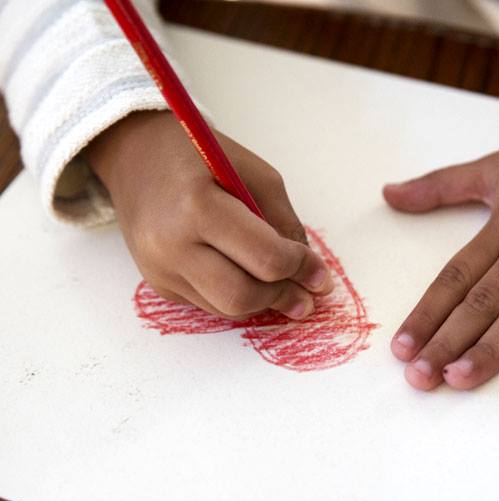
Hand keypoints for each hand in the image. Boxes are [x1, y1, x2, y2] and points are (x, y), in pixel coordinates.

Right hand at [85, 111, 332, 319]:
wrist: (137, 156)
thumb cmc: (202, 159)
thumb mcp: (255, 174)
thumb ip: (284, 222)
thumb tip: (309, 270)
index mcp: (198, 207)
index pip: (265, 259)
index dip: (302, 270)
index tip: (322, 276)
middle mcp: (171, 245)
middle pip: (243, 296)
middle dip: (283, 297)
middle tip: (307, 296)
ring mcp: (159, 269)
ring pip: (227, 309)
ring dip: (262, 301)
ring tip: (283, 286)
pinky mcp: (157, 284)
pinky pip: (209, 304)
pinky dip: (236, 296)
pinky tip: (246, 276)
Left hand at [385, 39, 498, 389]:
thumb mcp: (494, 166)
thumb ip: (439, 186)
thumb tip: (388, 193)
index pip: (455, 278)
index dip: (426, 314)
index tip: (401, 348)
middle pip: (483, 301)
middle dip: (447, 342)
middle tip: (419, 378)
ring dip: (492, 348)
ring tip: (459, 380)